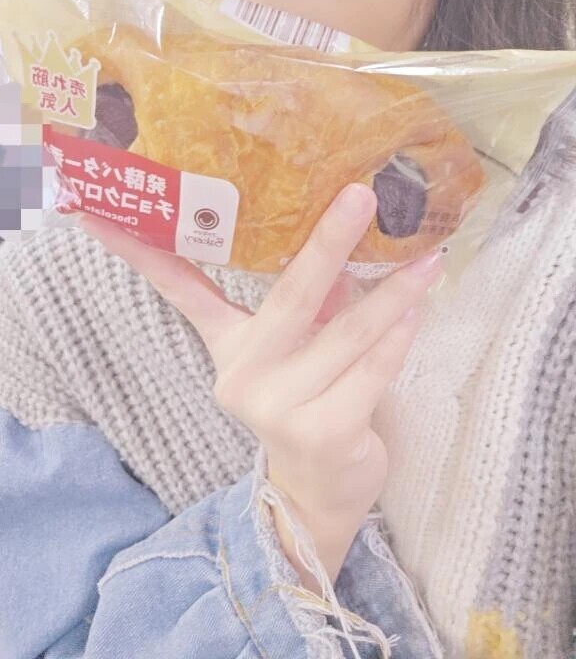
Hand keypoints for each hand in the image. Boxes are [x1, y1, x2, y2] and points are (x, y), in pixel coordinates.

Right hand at [77, 183, 441, 590]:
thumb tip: (342, 234)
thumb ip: (308, 300)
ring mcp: (280, 408)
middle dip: (327, 243)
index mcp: (230, 346)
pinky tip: (415, 312)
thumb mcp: (293, 348)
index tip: (100, 212)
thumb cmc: (307, 401)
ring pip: (345, 336)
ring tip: (425, 258)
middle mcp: (244, 375)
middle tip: (361, 195)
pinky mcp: (323, 434)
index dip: (142, 251)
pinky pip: (369, 374)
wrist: (316, 490)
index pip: (181, 290)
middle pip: (289, 298)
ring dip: (391, 295)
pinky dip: (396, 341)